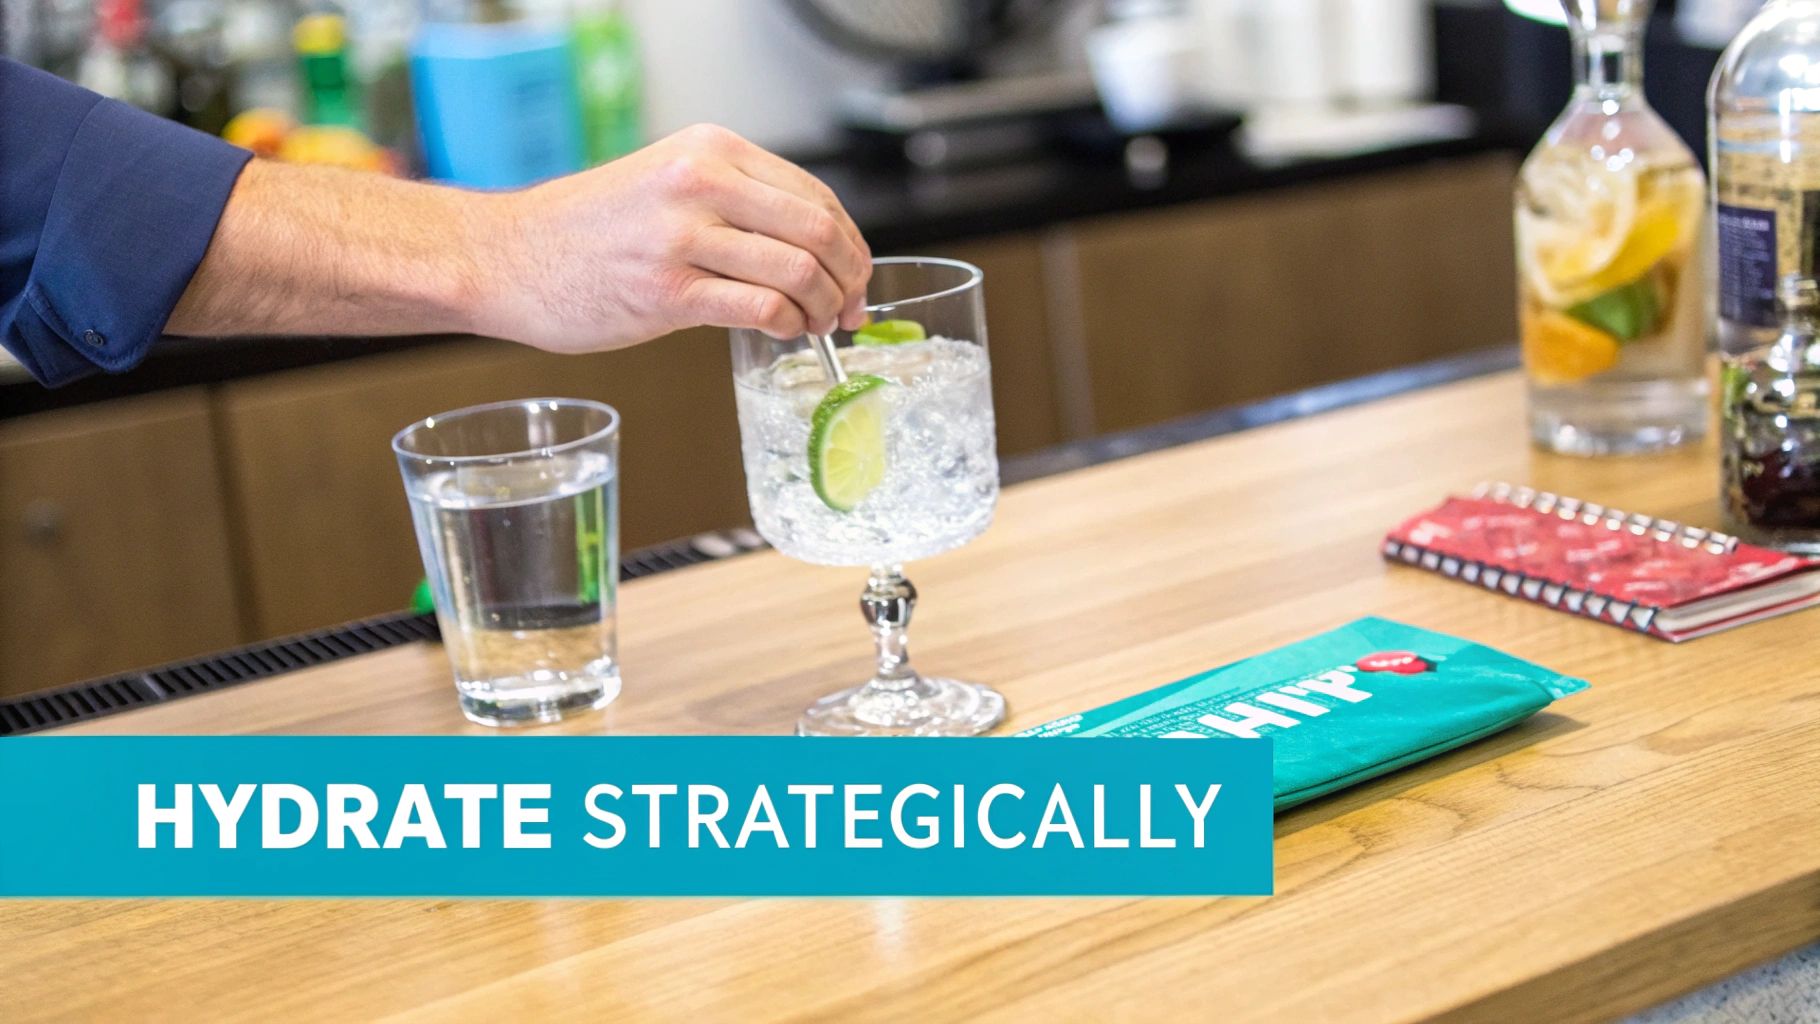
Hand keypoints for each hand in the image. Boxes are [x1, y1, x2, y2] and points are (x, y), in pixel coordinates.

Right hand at [477, 124, 872, 353]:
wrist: (507, 256)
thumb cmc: (590, 230)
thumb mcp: (668, 184)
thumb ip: (735, 202)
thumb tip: (813, 248)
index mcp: (709, 149)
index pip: (815, 195)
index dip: (851, 243)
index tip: (858, 276)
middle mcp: (700, 182)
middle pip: (818, 231)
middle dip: (850, 278)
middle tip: (850, 309)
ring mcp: (683, 236)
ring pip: (798, 270)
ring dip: (824, 308)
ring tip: (817, 326)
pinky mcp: (667, 291)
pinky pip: (760, 308)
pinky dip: (788, 325)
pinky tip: (783, 332)